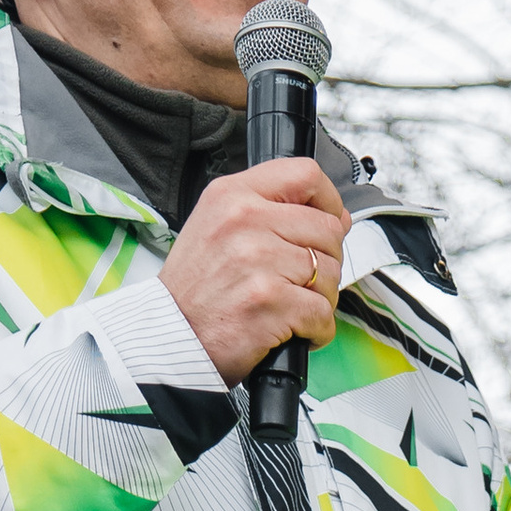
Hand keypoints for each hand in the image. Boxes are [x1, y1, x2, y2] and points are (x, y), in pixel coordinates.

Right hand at [161, 158, 346, 381]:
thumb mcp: (219, 227)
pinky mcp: (269, 300)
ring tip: (292, 307)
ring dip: (321, 299)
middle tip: (302, 282)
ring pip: (330, 273)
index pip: (305, 175)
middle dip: (326, 261)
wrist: (171, 335)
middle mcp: (244, 220)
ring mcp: (257, 260)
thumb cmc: (197, 289)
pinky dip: (316, 330)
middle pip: (328, 229)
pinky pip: (322, 313)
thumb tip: (339, 218)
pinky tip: (294, 331)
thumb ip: (274, 213)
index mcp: (233, 195)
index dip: (329, 202)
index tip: (328, 222)